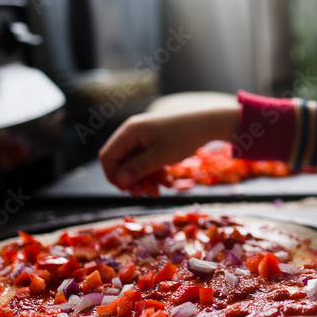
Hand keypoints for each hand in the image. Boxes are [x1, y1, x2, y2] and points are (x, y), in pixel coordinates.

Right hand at [98, 96, 240, 191]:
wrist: (208, 122)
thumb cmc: (184, 137)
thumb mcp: (160, 156)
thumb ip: (138, 169)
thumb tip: (119, 181)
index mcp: (129, 132)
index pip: (108, 156)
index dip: (113, 176)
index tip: (127, 191)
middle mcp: (133, 133)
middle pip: (121, 162)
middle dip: (133, 180)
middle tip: (147, 193)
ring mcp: (143, 137)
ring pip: (135, 164)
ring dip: (145, 179)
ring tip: (160, 190)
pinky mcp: (154, 141)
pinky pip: (147, 160)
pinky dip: (154, 172)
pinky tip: (168, 181)